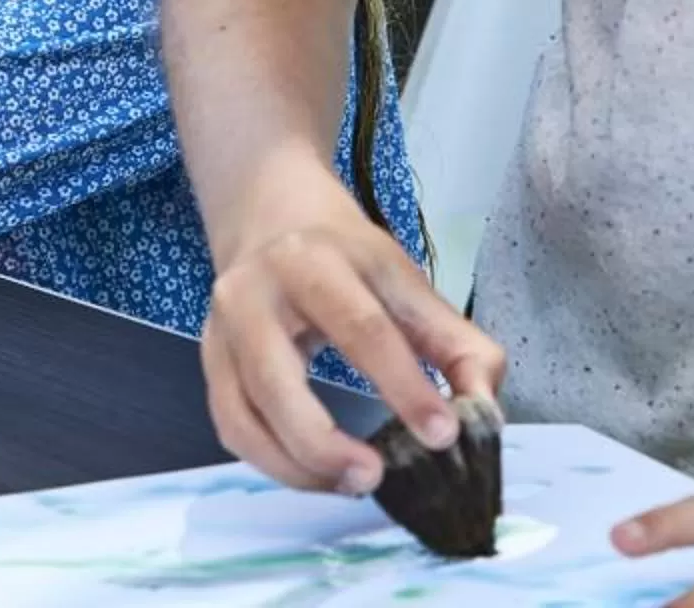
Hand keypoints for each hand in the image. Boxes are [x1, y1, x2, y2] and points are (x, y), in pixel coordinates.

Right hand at [201, 161, 505, 492]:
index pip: (361, 328)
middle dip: (326, 443)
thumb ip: (456, 342)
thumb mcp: (405, 278)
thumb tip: (483, 410)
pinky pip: (232, 428)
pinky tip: (319, 473)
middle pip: (276, 380)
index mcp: (315, 259)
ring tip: (353, 482)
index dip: (405, 386)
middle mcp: (254, 292)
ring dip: (298, 466)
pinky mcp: (210, 361)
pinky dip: (274, 463)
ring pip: (243, 414)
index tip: (444, 435)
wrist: (269, 212)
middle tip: (378, 476)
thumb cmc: (344, 253)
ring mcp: (221, 329)